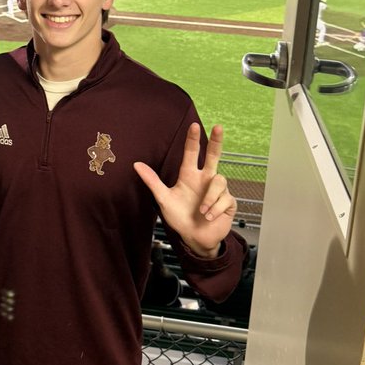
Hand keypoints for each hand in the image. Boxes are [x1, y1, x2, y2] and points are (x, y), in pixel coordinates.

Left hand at [134, 123, 235, 257]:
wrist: (194, 239)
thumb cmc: (179, 218)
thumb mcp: (164, 199)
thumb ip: (152, 181)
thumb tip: (136, 164)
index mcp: (189, 176)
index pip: (192, 154)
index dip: (193, 140)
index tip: (194, 126)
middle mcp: (205, 179)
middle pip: (213, 156)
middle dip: (217, 141)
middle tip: (218, 127)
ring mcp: (217, 190)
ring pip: (220, 180)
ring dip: (209, 197)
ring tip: (201, 210)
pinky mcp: (228, 202)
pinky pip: (225, 199)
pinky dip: (215, 209)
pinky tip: (209, 216)